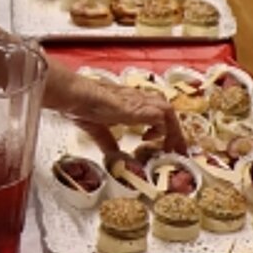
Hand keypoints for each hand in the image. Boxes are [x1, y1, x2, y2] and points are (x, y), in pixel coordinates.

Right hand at [46, 65, 186, 155]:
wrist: (75, 95)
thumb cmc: (81, 105)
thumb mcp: (98, 128)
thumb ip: (108, 142)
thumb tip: (115, 157)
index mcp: (131, 102)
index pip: (157, 110)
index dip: (165, 128)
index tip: (166, 146)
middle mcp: (138, 99)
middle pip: (168, 110)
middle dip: (175, 132)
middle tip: (177, 151)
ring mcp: (138, 101)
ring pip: (168, 111)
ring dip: (173, 131)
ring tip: (171, 149)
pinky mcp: (137, 108)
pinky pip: (160, 117)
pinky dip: (162, 130)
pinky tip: (151, 140)